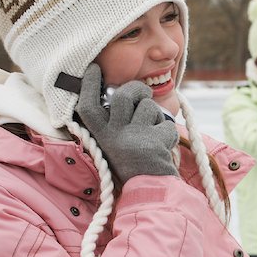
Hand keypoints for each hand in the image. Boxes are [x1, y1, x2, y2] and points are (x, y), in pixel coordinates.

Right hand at [75, 64, 178, 184]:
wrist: (150, 189)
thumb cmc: (133, 162)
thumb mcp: (115, 142)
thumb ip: (115, 120)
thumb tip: (124, 91)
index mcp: (101, 136)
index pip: (88, 106)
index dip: (88, 85)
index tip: (94, 68)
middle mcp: (113, 137)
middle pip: (123, 97)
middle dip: (137, 89)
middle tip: (144, 94)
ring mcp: (134, 139)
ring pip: (148, 107)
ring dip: (156, 115)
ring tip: (153, 132)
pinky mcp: (154, 143)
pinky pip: (166, 124)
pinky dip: (168, 133)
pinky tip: (163, 146)